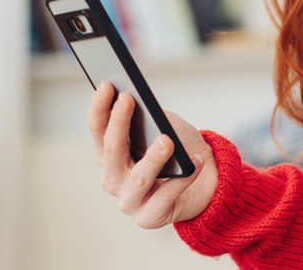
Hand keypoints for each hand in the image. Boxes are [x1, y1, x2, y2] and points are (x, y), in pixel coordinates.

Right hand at [87, 81, 219, 227]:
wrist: (206, 182)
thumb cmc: (179, 152)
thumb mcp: (163, 128)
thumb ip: (150, 120)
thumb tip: (142, 103)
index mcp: (109, 156)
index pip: (97, 130)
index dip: (100, 107)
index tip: (108, 84)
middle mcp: (113, 179)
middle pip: (112, 150)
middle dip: (119, 123)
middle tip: (129, 100)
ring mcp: (130, 201)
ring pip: (139, 177)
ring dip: (153, 158)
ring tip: (167, 140)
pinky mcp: (150, 217)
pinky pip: (168, 195)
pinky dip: (185, 178)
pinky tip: (196, 162)